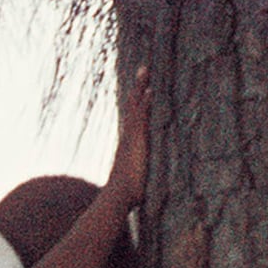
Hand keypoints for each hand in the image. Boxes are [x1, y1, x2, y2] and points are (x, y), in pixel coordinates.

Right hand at [105, 67, 152, 205]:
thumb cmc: (126, 196)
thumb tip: (139, 185)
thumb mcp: (134, 182)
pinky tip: (150, 91)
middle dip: (138, 87)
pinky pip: (141, 117)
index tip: (143, 87)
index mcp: (129, 144)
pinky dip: (144, 103)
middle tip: (143, 69)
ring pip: (136, 107)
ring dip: (140, 88)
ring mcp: (130, 138)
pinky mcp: (135, 141)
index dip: (139, 101)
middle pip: (133, 106)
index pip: (135, 117)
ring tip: (145, 70)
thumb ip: (136, 178)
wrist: (117, 198)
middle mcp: (128, 136)